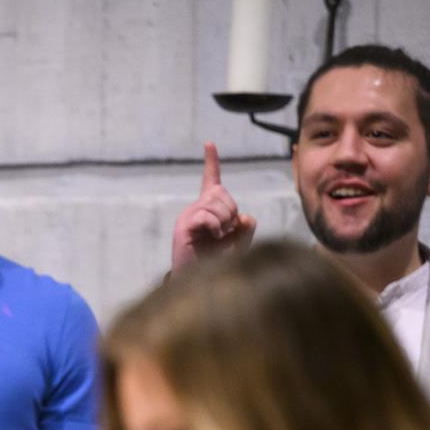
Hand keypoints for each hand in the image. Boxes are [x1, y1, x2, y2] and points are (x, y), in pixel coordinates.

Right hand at [170, 141, 256, 270]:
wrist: (200, 286)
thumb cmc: (217, 265)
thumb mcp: (238, 244)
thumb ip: (246, 229)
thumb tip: (244, 216)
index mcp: (208, 210)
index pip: (211, 180)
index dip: (211, 162)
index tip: (209, 143)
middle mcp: (196, 209)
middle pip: (221, 192)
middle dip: (231, 210)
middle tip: (226, 231)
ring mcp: (188, 216)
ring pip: (216, 203)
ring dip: (224, 221)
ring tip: (218, 237)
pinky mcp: (183, 227)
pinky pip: (207, 216)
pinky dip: (215, 227)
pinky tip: (212, 237)